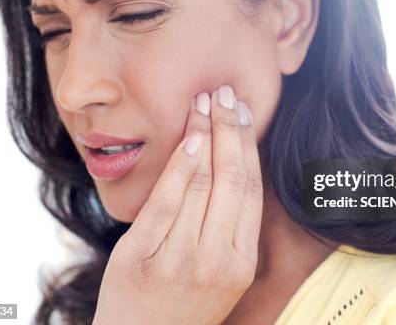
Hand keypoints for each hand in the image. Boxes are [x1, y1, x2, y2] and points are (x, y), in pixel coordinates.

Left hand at [93, 85, 263, 324]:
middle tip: (226, 92)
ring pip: (204, 183)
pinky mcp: (144, 257)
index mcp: (241, 260)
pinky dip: (180, 166)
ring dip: (205, 136)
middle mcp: (218, 259)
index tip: (244, 112)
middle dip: (230, 128)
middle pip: (233, 179)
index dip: (248, 145)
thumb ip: (227, 226)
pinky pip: (168, 202)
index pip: (252, 189)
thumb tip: (230, 165)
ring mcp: (182, 259)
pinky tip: (187, 138)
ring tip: (205, 102)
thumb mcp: (219, 272)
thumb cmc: (180, 303)